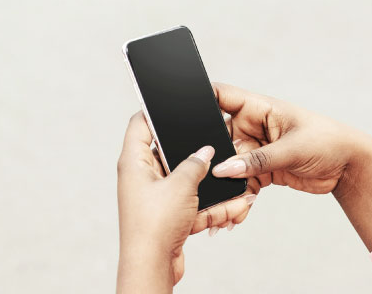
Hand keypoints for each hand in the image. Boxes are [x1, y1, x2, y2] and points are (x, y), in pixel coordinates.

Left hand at [116, 113, 255, 291]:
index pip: (140, 124)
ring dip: (212, 187)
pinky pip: (193, 204)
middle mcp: (141, 177)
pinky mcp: (168, 216)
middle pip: (171, 155)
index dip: (156, 112)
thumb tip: (205, 151)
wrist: (152, 267)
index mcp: (134, 162)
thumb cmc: (154, 225)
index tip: (176, 104)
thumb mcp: (181, 185)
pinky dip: (211, 206)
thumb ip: (195, 163)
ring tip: (238, 186)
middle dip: (198, 156)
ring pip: (188, 183)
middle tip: (217, 144)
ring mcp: (155, 198)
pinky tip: (236, 205)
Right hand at [211, 83, 371, 250]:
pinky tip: (235, 214)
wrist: (348, 166)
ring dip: (223, 186)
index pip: (220, 96)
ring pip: (227, 167)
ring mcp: (255, 150)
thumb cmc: (327, 140)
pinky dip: (238, 199)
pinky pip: (241, 184)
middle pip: (217, 138)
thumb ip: (257, 160)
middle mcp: (252, 127)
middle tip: (199, 177)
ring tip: (220, 207)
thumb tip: (224, 170)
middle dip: (209, 158)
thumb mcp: (291, 149)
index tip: (176, 114)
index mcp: (258, 108)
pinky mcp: (261, 171)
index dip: (198, 100)